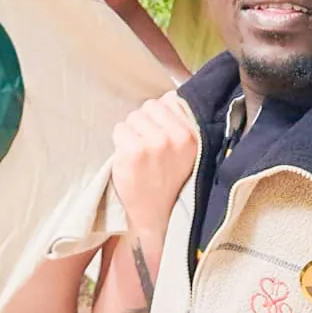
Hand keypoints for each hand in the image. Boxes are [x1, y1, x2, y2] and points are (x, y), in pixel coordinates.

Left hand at [111, 92, 198, 232]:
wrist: (157, 216)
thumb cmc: (170, 180)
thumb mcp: (187, 151)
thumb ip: (182, 124)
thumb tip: (170, 96)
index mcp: (191, 135)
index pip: (169, 101)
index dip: (161, 116)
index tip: (161, 133)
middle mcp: (174, 137)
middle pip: (149, 106)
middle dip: (145, 123)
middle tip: (149, 147)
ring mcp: (153, 144)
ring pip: (133, 117)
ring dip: (132, 132)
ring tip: (140, 154)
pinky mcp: (132, 152)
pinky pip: (119, 129)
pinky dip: (120, 142)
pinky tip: (129, 159)